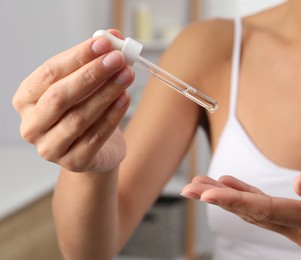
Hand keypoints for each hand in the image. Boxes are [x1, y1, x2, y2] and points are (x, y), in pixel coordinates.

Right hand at [13, 30, 133, 172]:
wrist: (97, 149)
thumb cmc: (85, 110)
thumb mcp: (85, 85)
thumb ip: (95, 60)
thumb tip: (114, 37)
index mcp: (27, 99)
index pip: (49, 73)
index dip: (77, 57)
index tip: (104, 43)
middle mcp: (32, 125)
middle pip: (60, 96)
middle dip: (92, 75)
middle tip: (118, 59)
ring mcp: (50, 148)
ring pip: (79, 118)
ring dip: (106, 93)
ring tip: (126, 76)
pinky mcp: (74, 162)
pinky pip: (95, 137)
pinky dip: (112, 116)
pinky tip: (125, 98)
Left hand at [181, 168, 300, 247]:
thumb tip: (299, 183)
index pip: (266, 210)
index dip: (235, 200)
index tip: (208, 192)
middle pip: (252, 212)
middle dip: (218, 200)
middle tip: (188, 188)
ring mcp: (298, 227)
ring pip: (254, 211)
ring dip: (226, 198)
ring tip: (199, 186)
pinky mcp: (298, 220)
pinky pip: (265, 209)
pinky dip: (245, 196)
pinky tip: (229, 184)